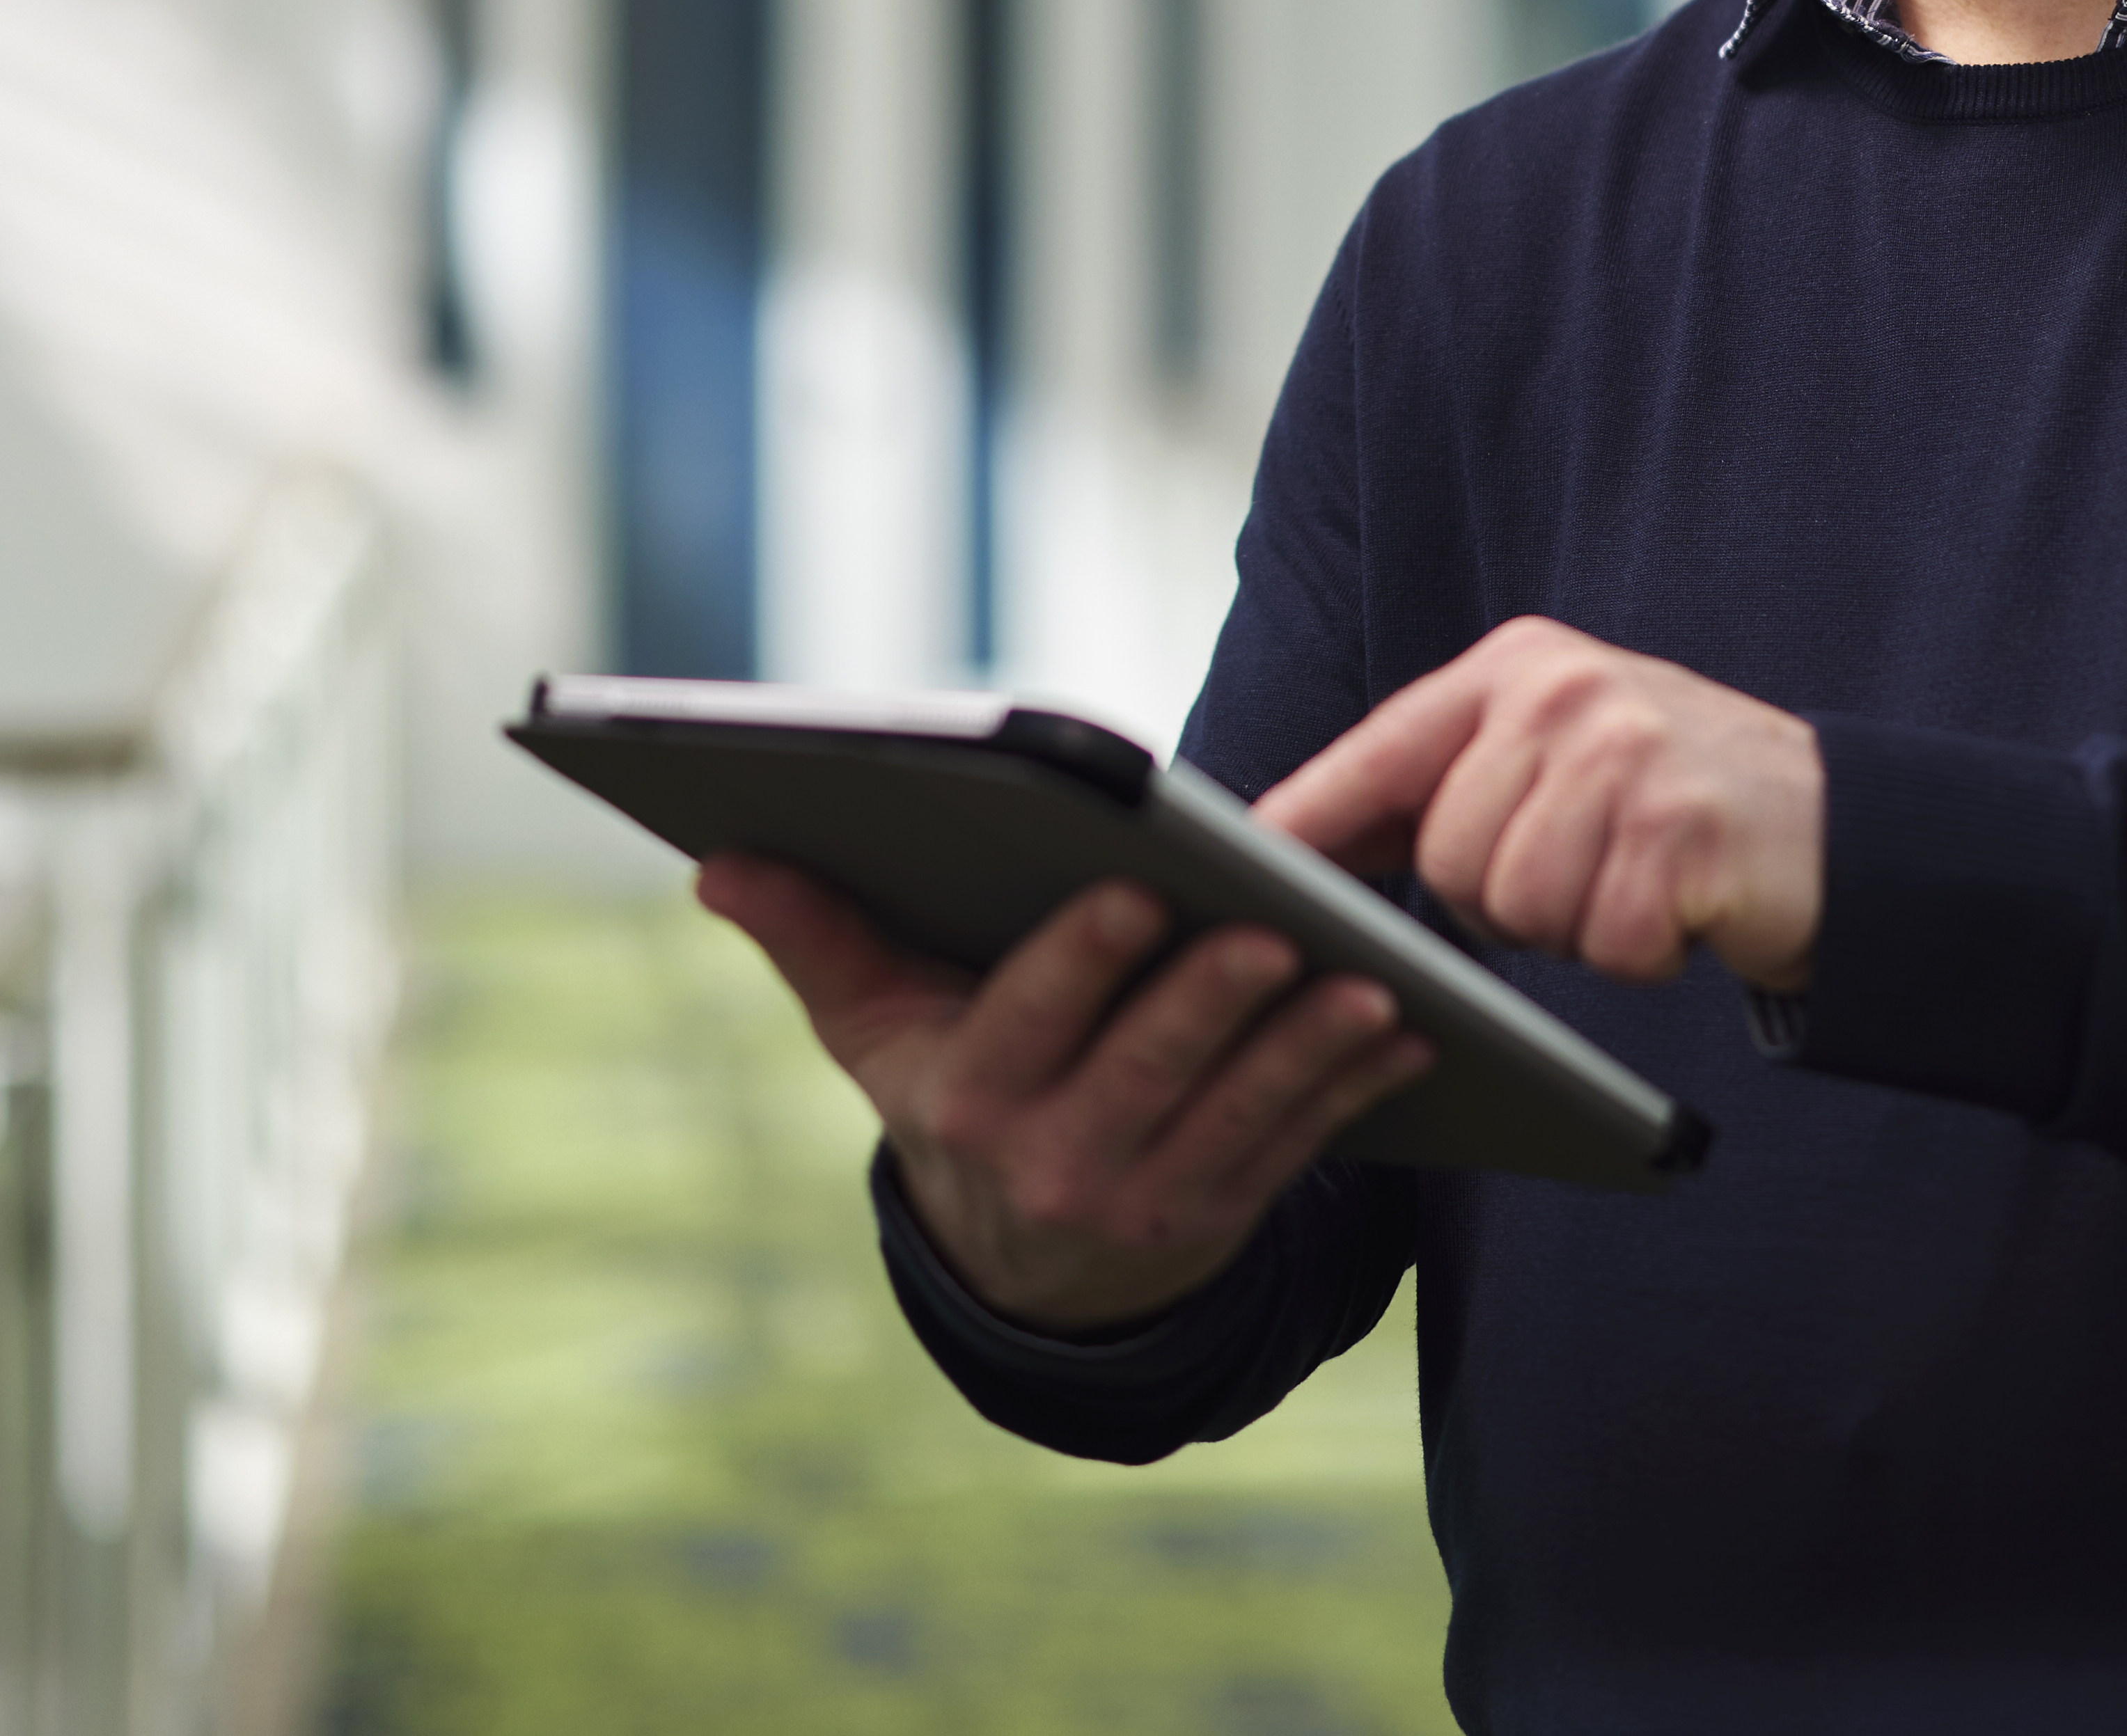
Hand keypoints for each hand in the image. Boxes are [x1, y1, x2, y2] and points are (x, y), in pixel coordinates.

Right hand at [692, 856, 1435, 1332]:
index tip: (1132, 891)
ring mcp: (1145, 1204)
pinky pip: (1297, 1155)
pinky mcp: (1222, 1222)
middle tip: (1275, 928)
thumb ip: (812, 937)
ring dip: (1307, 1054)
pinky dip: (1354, 1096)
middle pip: (1146, 1071)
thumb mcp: (874, 1030)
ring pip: (1238, 1120)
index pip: (1026, 1022)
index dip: (1080, 961)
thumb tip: (719, 859)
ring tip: (1370, 986)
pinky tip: (1408, 1035)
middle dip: (1213, 1001)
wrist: (1020, 1267)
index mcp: (967, 1100)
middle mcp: (1052, 1167)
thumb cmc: (949, 1088)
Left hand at [1255, 618, 1825, 991]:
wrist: (1837, 826)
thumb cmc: (1672, 801)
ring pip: (1519, 909)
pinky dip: (1639, 951)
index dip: (1305, 821)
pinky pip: (1603, 943)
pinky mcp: (1684, 832)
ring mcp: (1629, 756)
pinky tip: (1680, 907)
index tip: (1238, 870)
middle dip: (1504, 900)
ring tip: (1632, 881)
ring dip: (1574, 927)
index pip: (1379, 752)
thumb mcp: (1558, 749)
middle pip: (1452, 859)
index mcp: (1519, 667)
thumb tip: (1302, 850)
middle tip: (1586, 868)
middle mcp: (1567, 693)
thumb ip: (1449, 780)